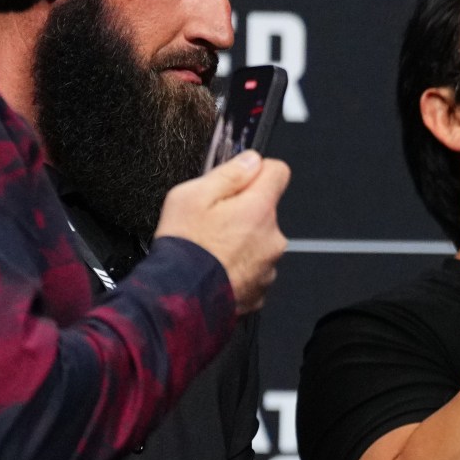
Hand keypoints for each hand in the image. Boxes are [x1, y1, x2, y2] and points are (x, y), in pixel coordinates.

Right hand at [155, 150, 289, 314]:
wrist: (180, 298)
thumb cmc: (183, 247)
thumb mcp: (191, 196)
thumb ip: (228, 174)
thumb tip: (251, 160)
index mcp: (259, 209)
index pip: (278, 172)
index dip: (257, 171)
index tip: (242, 177)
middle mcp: (273, 236)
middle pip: (265, 211)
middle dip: (243, 211)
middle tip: (212, 222)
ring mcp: (270, 265)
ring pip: (259, 241)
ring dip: (241, 241)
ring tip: (210, 249)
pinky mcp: (262, 288)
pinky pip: (253, 268)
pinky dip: (238, 266)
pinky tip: (215, 267)